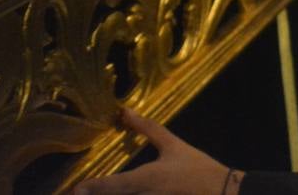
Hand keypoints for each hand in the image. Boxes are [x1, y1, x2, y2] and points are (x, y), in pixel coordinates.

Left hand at [73, 108, 242, 194]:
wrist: (222, 192)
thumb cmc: (196, 167)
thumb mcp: (172, 145)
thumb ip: (147, 128)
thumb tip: (124, 111)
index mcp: (147, 178)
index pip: (114, 184)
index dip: (94, 187)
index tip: (76, 190)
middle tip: (75, 194)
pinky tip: (116, 194)